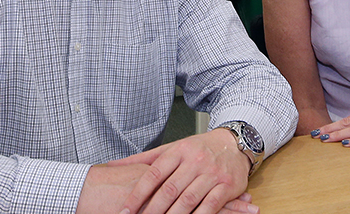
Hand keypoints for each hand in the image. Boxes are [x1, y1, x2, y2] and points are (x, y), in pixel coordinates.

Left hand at [79, 129, 251, 213]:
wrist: (236, 142)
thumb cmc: (200, 147)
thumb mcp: (173, 148)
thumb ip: (144, 159)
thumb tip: (113, 164)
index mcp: (179, 151)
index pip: (154, 174)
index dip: (137, 194)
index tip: (125, 210)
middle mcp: (195, 161)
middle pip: (169, 190)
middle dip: (151, 210)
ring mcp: (211, 173)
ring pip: (188, 200)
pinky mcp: (227, 185)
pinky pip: (210, 205)